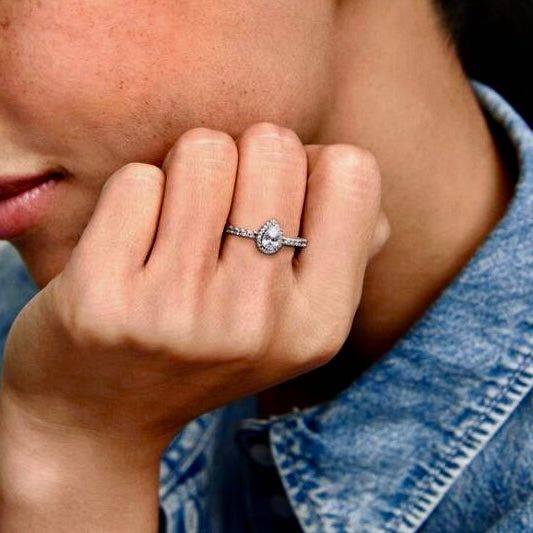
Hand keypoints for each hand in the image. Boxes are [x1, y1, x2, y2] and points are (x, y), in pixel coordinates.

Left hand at [2, 123, 385, 454]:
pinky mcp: (105, 298)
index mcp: (319, 323)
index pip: (352, 172)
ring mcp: (181, 310)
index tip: (276, 199)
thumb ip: (338, 247)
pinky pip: (136, 180)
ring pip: (203, 150)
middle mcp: (257, 320)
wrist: (101, 417)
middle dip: (244, 161)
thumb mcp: (289, 321)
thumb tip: (344, 169)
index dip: (310, 167)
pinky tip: (129, 247)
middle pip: (274, 146)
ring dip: (186, 173)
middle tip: (217, 212)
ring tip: (175, 225)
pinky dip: (135, 198)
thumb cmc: (203, 348)